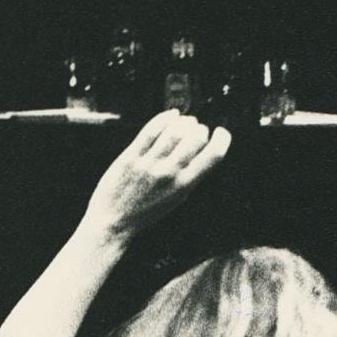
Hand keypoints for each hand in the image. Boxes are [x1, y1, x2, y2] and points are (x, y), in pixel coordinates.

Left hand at [80, 111, 228, 242]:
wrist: (113, 221)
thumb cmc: (146, 212)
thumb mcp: (177, 199)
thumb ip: (190, 177)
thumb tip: (204, 149)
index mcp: (184, 186)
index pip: (214, 156)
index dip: (223, 139)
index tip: (221, 133)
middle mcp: (169, 173)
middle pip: (195, 137)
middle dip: (201, 128)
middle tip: (197, 129)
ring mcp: (149, 164)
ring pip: (175, 130)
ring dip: (184, 121)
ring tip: (185, 122)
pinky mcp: (130, 156)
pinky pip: (151, 130)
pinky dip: (164, 118)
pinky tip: (171, 115)